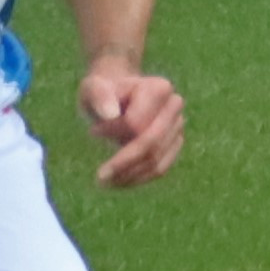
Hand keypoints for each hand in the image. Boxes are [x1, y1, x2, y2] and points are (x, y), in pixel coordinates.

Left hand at [79, 56, 183, 189]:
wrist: (115, 98)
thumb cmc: (102, 93)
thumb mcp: (91, 88)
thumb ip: (98, 95)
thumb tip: (111, 114)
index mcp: (158, 88)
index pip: (136, 123)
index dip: (112, 132)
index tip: (92, 132)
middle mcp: (174, 106)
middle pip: (151, 145)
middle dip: (123, 163)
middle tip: (99, 177)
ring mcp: (178, 127)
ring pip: (157, 162)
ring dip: (129, 176)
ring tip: (104, 182)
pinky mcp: (174, 145)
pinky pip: (160, 169)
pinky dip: (138, 179)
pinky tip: (118, 182)